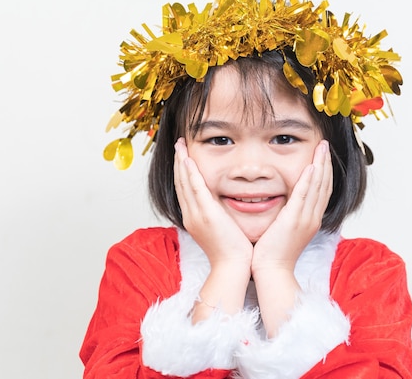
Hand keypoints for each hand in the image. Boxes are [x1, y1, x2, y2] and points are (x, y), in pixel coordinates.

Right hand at [174, 138, 252, 266]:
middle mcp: (191, 215)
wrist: (232, 267)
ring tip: (180, 145)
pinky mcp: (206, 214)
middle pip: (180, 183)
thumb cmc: (232, 251)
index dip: (182, 171)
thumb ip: (218, 215)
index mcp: (194, 218)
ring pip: (184, 182)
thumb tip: (221, 205)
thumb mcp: (221, 229)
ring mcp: (196, 214)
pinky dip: (190, 173)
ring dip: (182, 162)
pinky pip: (195, 189)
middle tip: (178, 144)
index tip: (183, 156)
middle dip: (179, 162)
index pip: (184, 190)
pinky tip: (188, 160)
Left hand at [251, 139, 332, 273]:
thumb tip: (285, 203)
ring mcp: (305, 219)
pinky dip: (309, 180)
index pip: (322, 191)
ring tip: (322, 148)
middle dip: (326, 163)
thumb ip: (288, 215)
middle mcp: (312, 218)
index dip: (324, 172)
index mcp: (311, 220)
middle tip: (326, 145)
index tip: (323, 156)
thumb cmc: (273, 253)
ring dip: (321, 165)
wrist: (272, 271)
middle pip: (324, 185)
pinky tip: (312, 166)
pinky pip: (304, 196)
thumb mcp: (285, 230)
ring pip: (318, 187)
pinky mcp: (294, 220)